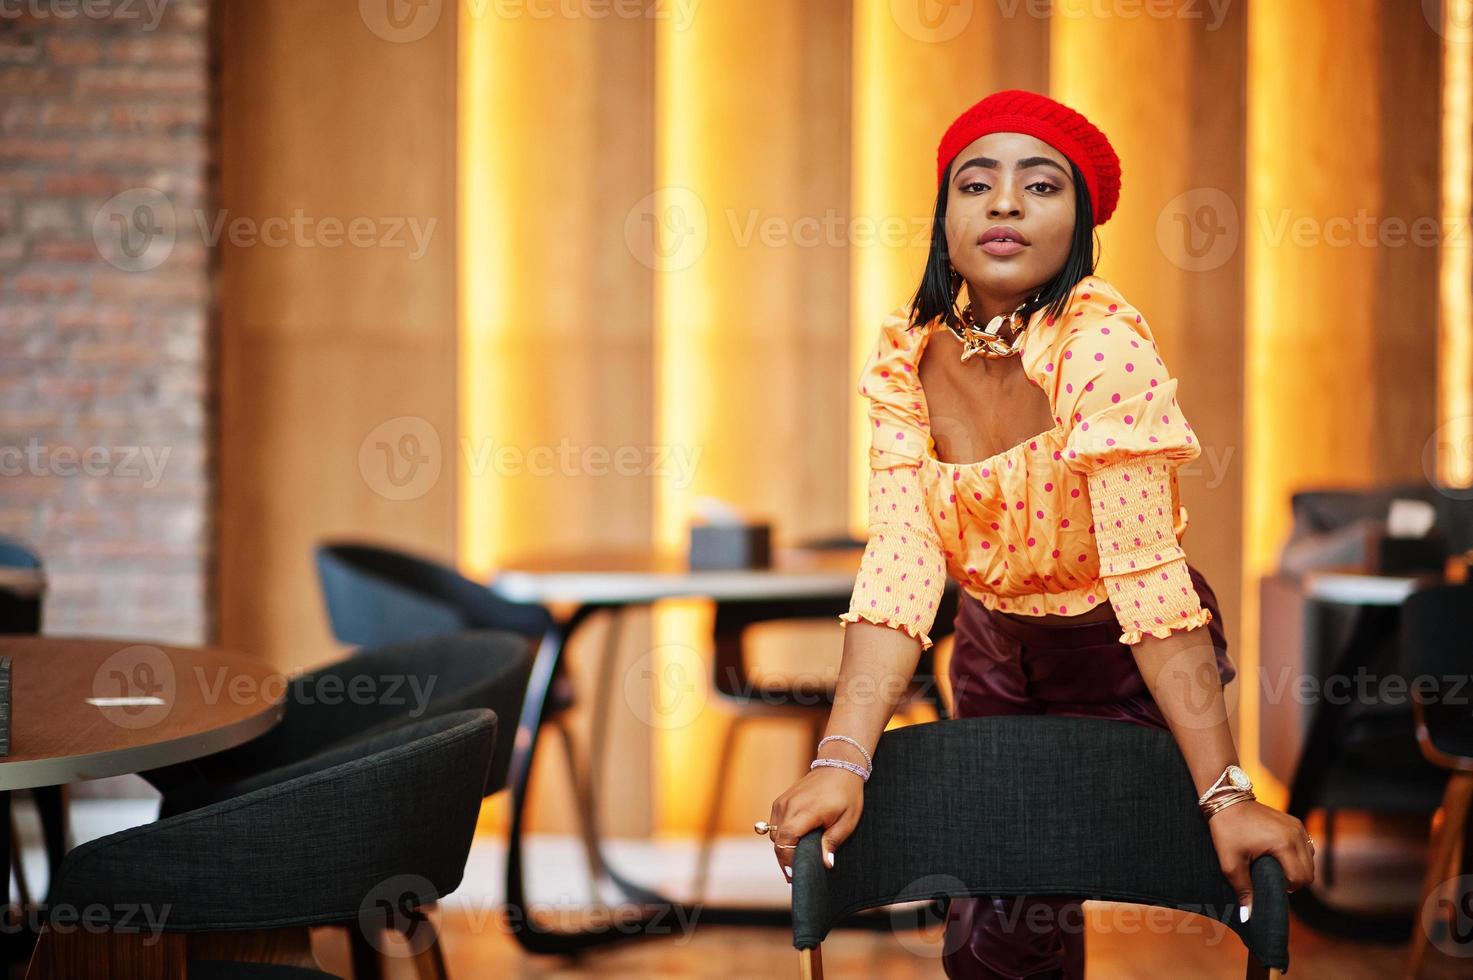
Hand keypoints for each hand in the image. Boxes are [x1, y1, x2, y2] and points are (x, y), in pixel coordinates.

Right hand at [765, 766, 864, 881]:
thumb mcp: (847, 821)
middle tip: (797, 874)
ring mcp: (783, 802)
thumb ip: (832, 842)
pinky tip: (796, 841)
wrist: (838, 767)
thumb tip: (825, 864)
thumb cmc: (846, 795)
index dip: (788, 860)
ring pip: (775, 835)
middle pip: (778, 841)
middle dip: (786, 859)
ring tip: (798, 858)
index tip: (794, 875)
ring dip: (784, 848)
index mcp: (807, 811)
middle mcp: (790, 805)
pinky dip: (783, 836)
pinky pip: (776, 825)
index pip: (787, 840)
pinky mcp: (780, 801)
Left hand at [1207, 799, 1315, 920]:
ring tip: (1274, 866)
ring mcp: (1298, 827)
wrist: (1226, 799)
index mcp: (1284, 844)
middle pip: (1309, 872)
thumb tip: (1248, 916)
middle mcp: (1296, 835)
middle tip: (1270, 877)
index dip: (1286, 888)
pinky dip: (1297, 856)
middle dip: (1294, 881)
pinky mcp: (1296, 823)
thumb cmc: (1227, 830)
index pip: (1300, 879)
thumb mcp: (1230, 863)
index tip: (1268, 883)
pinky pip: (1306, 847)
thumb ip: (1243, 890)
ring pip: (1311, 860)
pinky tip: (1279, 856)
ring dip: (1297, 868)